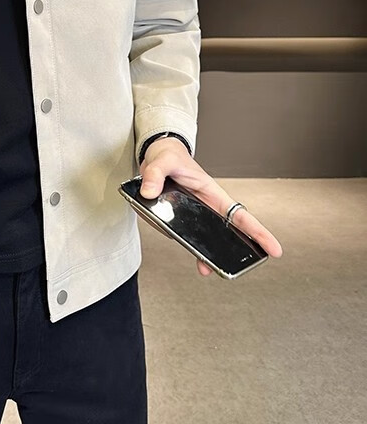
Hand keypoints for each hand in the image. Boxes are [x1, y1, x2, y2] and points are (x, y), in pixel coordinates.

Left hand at [139, 137, 283, 275]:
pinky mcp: (177, 218)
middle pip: (224, 233)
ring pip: (202, 238)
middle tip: (237, 269)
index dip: (258, 232)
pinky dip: (182, 243)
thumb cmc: (168, 155)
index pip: (239, 214)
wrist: (157, 154)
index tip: (274, 249)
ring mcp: (192, 214)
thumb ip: (155, 175)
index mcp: (212, 193)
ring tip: (204, 267)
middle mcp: (205, 206)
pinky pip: (182, 234)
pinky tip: (180, 246)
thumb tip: (149, 192)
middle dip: (233, 252)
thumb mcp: (163, 160)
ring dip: (203, 253)